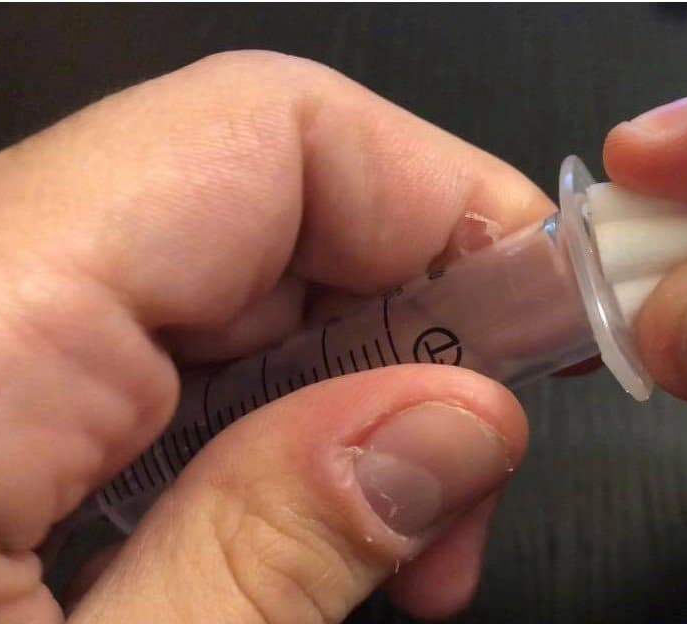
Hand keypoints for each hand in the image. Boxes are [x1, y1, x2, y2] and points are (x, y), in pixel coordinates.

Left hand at [0, 51, 549, 622]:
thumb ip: (270, 553)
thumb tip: (452, 425)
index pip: (265, 131)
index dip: (441, 201)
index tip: (542, 320)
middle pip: (253, 205)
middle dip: (405, 333)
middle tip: (467, 485)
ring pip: (213, 285)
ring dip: (331, 403)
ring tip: (388, 550)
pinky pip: (143, 355)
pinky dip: (242, 434)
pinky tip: (276, 538)